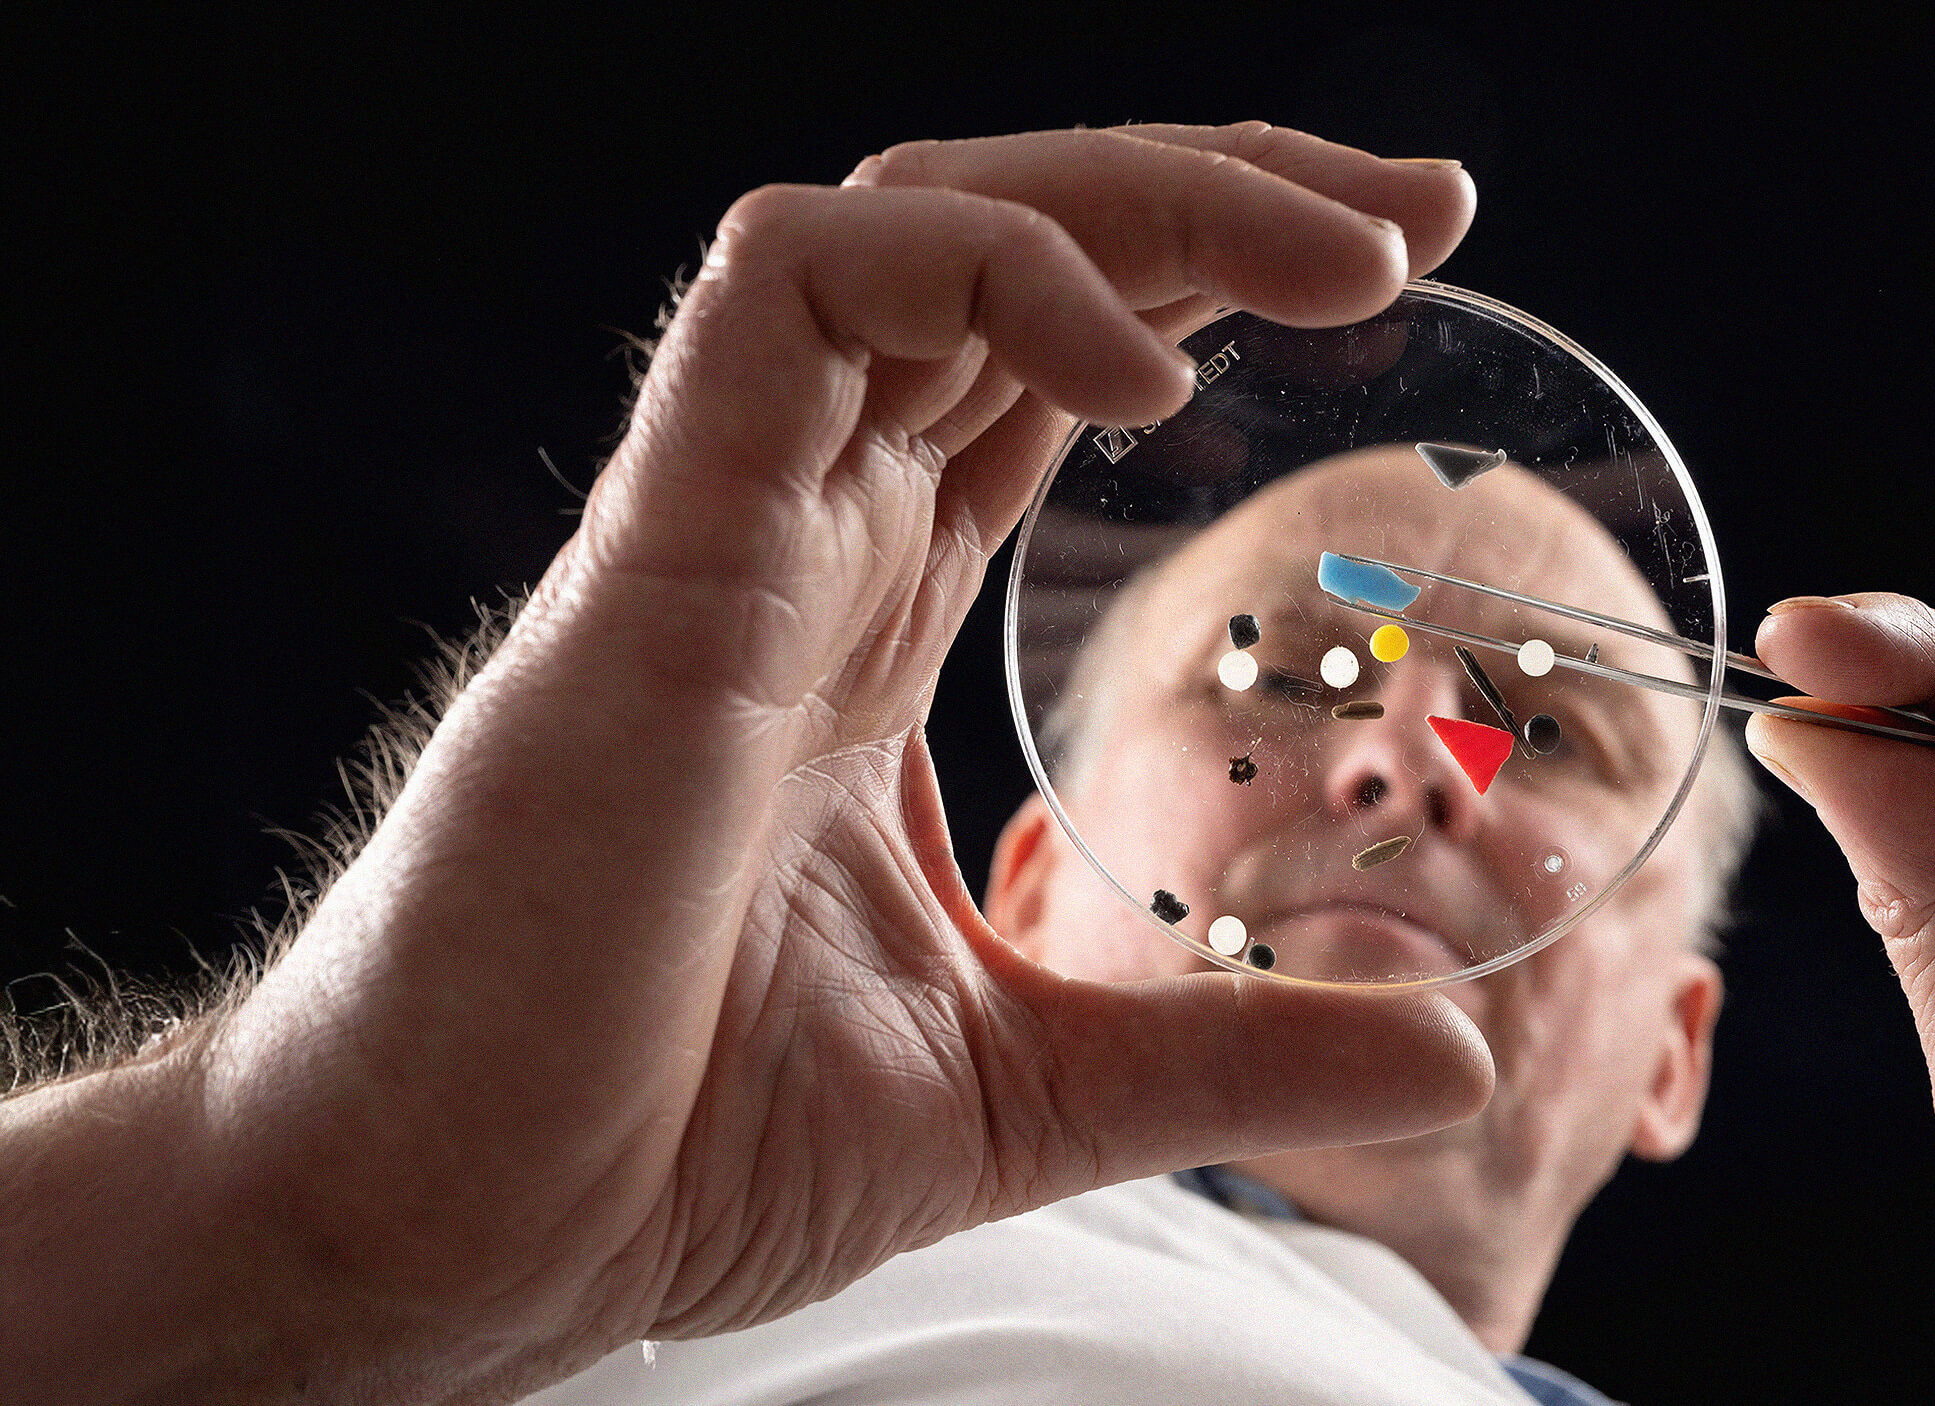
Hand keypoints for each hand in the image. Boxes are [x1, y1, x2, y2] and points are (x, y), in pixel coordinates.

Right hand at [6, 125, 1494, 1402]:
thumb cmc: (683, 1147)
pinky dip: (981, 273)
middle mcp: (808, 532)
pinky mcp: (663, 549)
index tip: (1405, 267)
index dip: (1212, 284)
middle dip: (1224, 194)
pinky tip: (1143, 384)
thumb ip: (1235, 1057)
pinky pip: (796, 291)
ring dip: (1144, 197)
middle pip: (1016, 250)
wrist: (469, 1238)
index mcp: (872, 616)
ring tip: (1343, 259)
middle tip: (1426, 209)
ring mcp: (731, 522)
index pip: (1052, 365)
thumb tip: (1458, 1060)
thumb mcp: (1032, 1085)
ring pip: (922, 218)